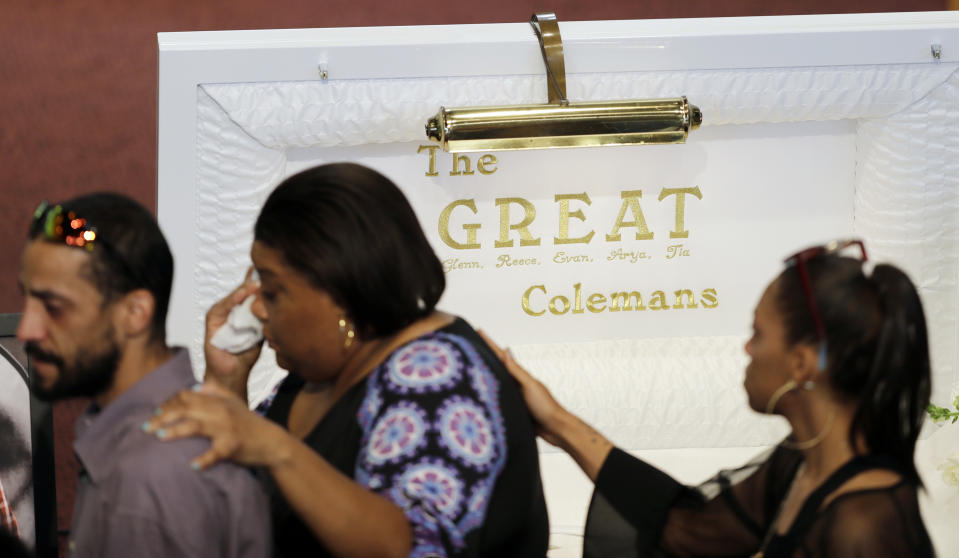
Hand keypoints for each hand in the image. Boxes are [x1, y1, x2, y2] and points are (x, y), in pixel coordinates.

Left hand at [144, 383, 288, 469]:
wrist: (272, 442)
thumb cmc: (250, 423)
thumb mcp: (235, 402)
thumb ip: (216, 391)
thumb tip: (195, 386)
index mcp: (218, 400)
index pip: (186, 395)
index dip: (168, 403)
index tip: (154, 413)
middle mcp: (220, 411)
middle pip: (186, 408)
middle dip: (163, 416)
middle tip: (146, 427)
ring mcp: (227, 428)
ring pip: (196, 425)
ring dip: (175, 431)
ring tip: (159, 437)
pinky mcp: (233, 445)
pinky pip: (215, 452)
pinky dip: (204, 459)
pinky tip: (192, 465)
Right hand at [204, 268, 262, 396]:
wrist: (233, 375)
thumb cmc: (246, 354)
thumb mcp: (261, 331)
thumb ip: (265, 316)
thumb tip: (281, 301)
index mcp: (242, 310)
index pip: (250, 291)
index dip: (259, 279)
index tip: (272, 268)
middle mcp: (230, 309)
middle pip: (242, 290)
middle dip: (253, 280)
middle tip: (265, 270)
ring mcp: (220, 314)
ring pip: (233, 297)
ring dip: (245, 289)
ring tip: (257, 282)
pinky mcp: (212, 322)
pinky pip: (222, 308)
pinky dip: (232, 300)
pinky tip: (243, 294)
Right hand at [479, 329, 613, 480]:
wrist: (555, 429)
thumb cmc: (545, 406)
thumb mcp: (529, 386)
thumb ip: (517, 370)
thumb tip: (507, 350)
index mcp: (519, 376)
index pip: (500, 356)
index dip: (489, 344)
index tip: (478, 330)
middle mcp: (515, 384)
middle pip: (495, 367)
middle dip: (483, 356)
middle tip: (468, 345)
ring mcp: (514, 396)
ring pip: (495, 383)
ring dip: (484, 375)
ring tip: (470, 365)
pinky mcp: (513, 409)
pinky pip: (497, 399)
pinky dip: (488, 394)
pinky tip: (480, 394)